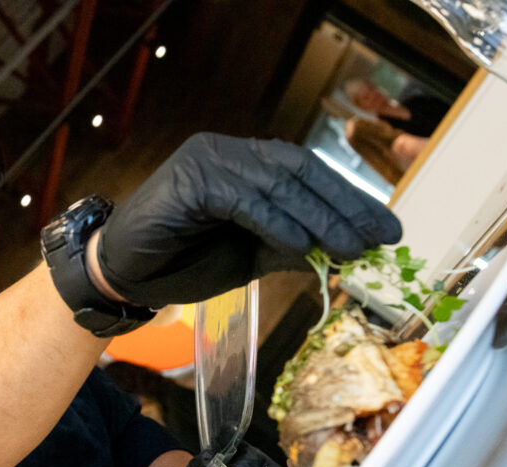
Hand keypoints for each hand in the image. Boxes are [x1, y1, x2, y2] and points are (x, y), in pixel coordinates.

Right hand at [96, 133, 401, 305]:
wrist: (122, 275)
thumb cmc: (180, 264)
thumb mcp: (248, 258)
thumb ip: (288, 248)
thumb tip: (343, 253)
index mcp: (243, 164)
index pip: (307, 173)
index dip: (349, 199)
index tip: (385, 228)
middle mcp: (227, 152)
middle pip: (300, 170)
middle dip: (345, 205)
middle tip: (380, 237)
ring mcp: (208, 160)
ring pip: (278, 183)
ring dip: (319, 218)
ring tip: (350, 247)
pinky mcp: (191, 178)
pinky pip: (245, 199)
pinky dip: (276, 222)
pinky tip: (301, 245)